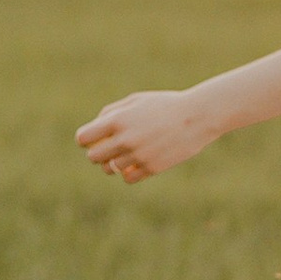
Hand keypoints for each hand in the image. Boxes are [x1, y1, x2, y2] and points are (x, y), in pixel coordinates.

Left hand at [75, 88, 215, 183]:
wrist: (196, 116)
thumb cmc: (164, 105)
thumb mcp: (136, 101)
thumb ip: (112, 112)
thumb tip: (94, 128)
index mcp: (117, 120)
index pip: (83, 138)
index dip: (84, 140)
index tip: (91, 140)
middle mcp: (125, 139)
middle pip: (93, 157)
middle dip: (98, 153)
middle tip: (108, 149)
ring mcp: (138, 155)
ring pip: (110, 169)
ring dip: (114, 164)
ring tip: (125, 155)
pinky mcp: (151, 168)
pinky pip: (128, 178)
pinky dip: (130, 173)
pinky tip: (138, 163)